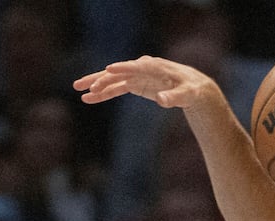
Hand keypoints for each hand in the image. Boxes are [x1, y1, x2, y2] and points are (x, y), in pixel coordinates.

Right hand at [73, 56, 222, 110]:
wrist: (193, 88)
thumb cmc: (191, 90)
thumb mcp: (186, 95)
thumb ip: (174, 97)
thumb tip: (162, 100)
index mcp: (154, 67)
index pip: (135, 66)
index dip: (122, 68)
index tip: (108, 70)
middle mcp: (142, 68)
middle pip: (118, 72)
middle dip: (100, 78)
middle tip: (82, 86)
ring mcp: (137, 75)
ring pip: (113, 80)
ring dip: (98, 87)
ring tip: (82, 95)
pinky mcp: (135, 84)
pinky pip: (117, 88)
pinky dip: (105, 93)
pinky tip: (91, 98)